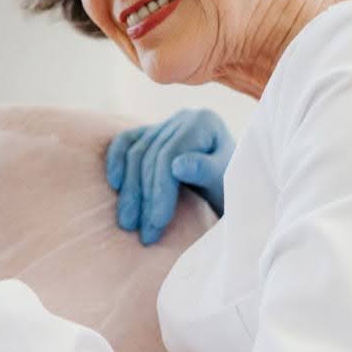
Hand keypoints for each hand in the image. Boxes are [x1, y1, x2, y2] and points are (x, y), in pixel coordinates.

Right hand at [106, 108, 233, 244]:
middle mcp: (183, 118)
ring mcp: (165, 125)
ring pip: (135, 153)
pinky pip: (125, 143)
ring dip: (129, 191)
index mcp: (205, 123)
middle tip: (143, 233)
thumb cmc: (236, 187)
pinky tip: (115, 185)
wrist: (234, 188)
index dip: (160, 190)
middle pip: (150, 155)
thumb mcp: (229, 182)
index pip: (170, 155)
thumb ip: (207, 170)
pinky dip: (115, 161)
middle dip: (144, 197)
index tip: (157, 222)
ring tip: (128, 222)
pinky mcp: (151, 134)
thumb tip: (178, 165)